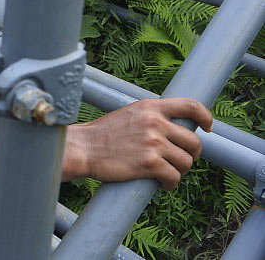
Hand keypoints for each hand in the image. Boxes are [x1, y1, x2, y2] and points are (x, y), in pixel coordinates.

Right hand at [67, 98, 212, 189]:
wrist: (82, 148)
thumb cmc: (102, 135)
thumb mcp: (129, 115)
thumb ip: (151, 118)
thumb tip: (174, 130)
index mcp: (150, 108)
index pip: (190, 106)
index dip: (205, 117)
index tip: (208, 127)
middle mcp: (155, 122)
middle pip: (193, 142)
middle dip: (190, 155)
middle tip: (178, 161)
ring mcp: (153, 142)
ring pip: (186, 162)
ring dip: (178, 171)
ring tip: (164, 174)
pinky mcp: (150, 163)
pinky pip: (174, 177)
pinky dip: (169, 184)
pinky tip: (160, 184)